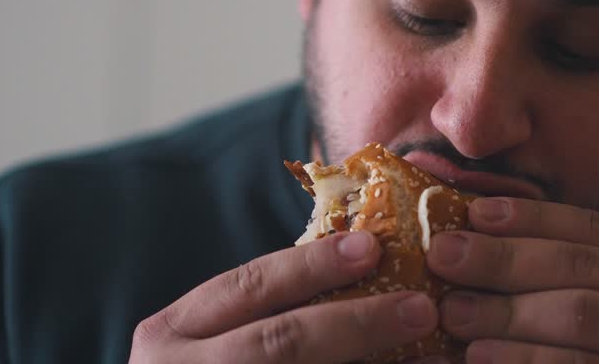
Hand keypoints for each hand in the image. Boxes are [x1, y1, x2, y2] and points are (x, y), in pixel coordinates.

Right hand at [130, 230, 437, 362]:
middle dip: (356, 323)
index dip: (311, 266)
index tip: (371, 246)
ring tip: (428, 355)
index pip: (247, 286)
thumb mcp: (206, 340)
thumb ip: (260, 310)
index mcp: (170, 336)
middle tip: (419, 307)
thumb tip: (360, 260)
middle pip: (281, 342)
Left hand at [426, 198, 598, 363]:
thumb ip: (579, 280)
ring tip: (452, 313)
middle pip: (582, 267)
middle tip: (443, 257)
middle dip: (504, 260)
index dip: (530, 218)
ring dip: (508, 313)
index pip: (596, 227)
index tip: (471, 214)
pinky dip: (527, 361)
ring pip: (583, 314)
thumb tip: (482, 240)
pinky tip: (483, 360)